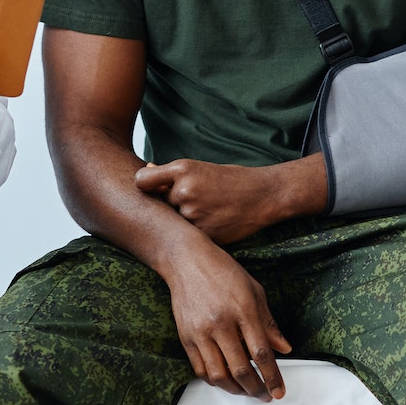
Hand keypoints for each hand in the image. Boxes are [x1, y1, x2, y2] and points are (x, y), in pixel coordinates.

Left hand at [135, 154, 325, 245]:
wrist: (263, 195)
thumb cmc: (230, 180)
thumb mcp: (200, 168)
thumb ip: (170, 173)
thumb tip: (145, 170)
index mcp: (182, 169)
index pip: (142, 181)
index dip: (145, 186)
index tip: (151, 190)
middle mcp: (184, 190)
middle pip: (160, 204)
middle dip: (172, 205)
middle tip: (196, 201)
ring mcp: (192, 214)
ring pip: (174, 222)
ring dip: (184, 220)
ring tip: (209, 211)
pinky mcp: (202, 234)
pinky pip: (187, 236)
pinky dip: (196, 233)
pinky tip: (213, 223)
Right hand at [161, 245, 292, 400]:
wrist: (186, 261)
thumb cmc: (224, 272)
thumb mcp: (254, 290)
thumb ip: (269, 323)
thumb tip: (284, 348)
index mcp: (243, 310)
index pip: (261, 353)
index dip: (272, 377)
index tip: (279, 392)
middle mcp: (221, 324)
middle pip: (241, 370)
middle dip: (256, 389)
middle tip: (265, 396)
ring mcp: (200, 332)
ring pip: (219, 375)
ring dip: (235, 390)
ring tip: (247, 392)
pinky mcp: (185, 338)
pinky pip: (200, 369)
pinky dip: (215, 381)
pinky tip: (226, 381)